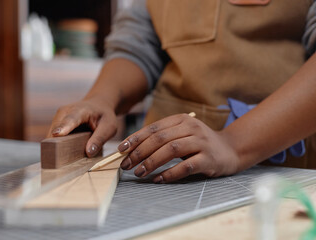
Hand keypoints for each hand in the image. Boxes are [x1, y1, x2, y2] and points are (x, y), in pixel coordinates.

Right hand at [47, 98, 117, 156]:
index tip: (58, 134)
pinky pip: (52, 137)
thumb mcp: (109, 127)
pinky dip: (56, 145)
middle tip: (58, 159)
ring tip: (60, 159)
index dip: (64, 127)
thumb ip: (100, 139)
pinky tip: (61, 154)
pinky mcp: (55, 124)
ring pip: (51, 134)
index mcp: (81, 110)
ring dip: (55, 145)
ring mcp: (58, 117)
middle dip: (56, 142)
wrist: (98, 106)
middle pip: (57, 128)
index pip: (71, 119)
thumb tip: (89, 153)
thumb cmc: (103, 116)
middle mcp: (66, 111)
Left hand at [118, 113, 240, 182]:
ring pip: (171, 150)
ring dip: (151, 162)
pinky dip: (169, 173)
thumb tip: (132, 149)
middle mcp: (191, 128)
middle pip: (160, 138)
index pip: (153, 128)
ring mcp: (201, 142)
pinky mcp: (209, 159)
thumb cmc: (200, 143)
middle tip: (126, 165)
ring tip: (138, 172)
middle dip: (139, 152)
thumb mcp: (182, 134)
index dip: (135, 138)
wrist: (231, 149)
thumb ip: (162, 138)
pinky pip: (186, 166)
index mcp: (181, 120)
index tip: (121, 149)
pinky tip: (158, 179)